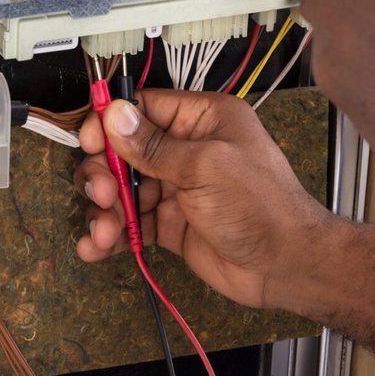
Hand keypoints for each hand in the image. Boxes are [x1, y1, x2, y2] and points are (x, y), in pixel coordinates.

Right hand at [76, 90, 335, 312]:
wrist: (285, 265)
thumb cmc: (261, 206)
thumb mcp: (205, 167)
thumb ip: (154, 146)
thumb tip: (115, 115)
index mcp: (202, 121)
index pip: (144, 110)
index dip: (111, 124)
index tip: (90, 143)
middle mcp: (187, 150)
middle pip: (124, 152)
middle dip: (104, 174)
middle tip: (103, 194)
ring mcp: (176, 189)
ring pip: (122, 191)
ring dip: (105, 211)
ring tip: (103, 232)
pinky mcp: (170, 224)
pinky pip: (131, 223)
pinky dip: (111, 235)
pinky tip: (95, 247)